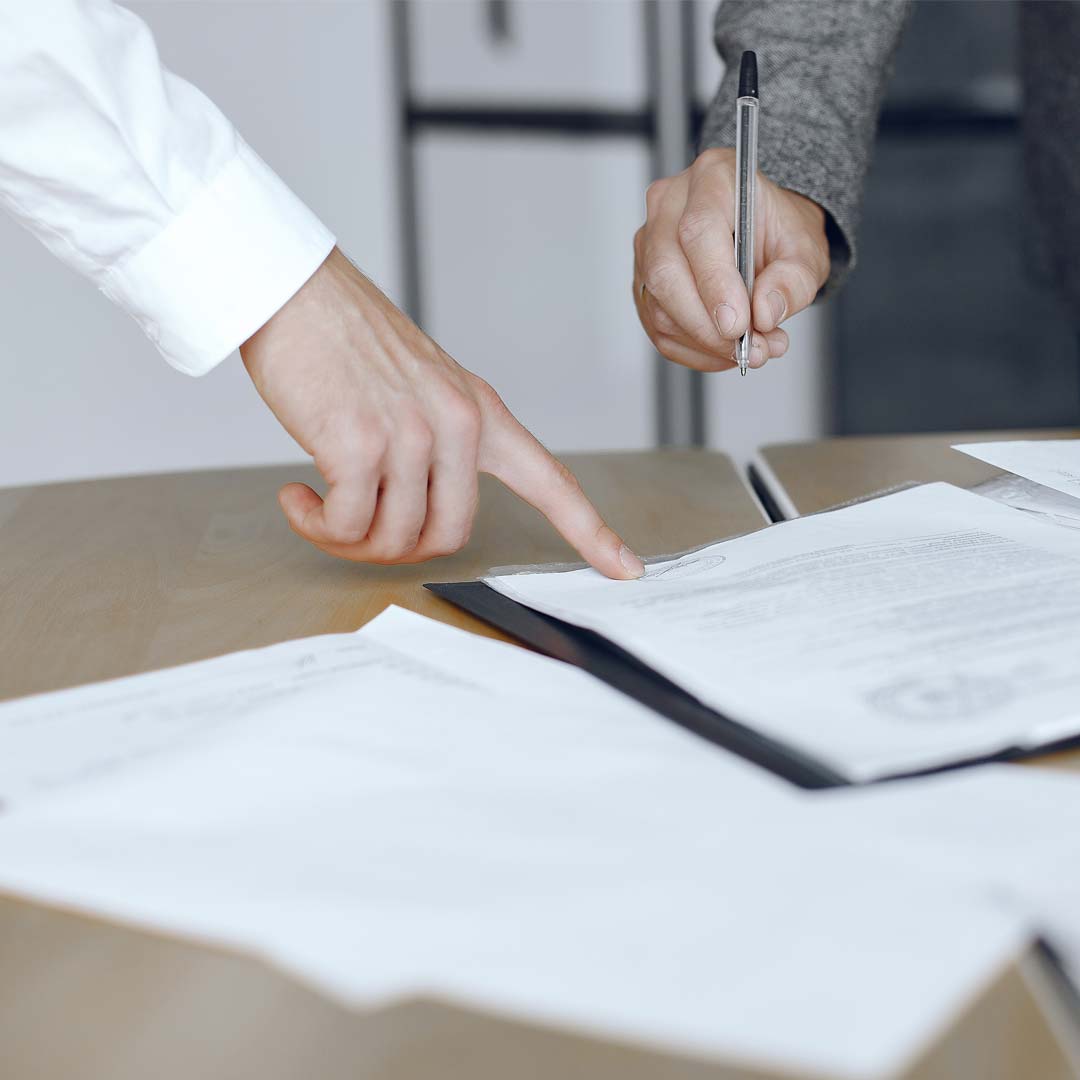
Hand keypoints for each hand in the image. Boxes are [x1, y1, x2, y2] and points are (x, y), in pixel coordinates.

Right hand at [240, 248, 643, 577]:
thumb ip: (441, 446)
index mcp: (481, 413)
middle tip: (355, 527)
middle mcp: (459, 424)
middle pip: (450, 537)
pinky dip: (318, 525)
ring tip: (318, 505)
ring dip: (347, 538)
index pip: (551, 481)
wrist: (294, 291)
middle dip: (397, 549)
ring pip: (395, 539)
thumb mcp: (422, 387)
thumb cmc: (347, 343)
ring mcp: (413, 434)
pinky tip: (297, 497)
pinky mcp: (360, 443)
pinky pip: (347, 525)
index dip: (591, 532)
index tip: (627, 568)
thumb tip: (418, 519)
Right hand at [633, 147, 828, 371]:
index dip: (715, 284)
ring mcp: (648, 244)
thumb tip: (764, 312)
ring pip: (658, 306)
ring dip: (704, 343)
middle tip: (747, 349)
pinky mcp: (643, 281)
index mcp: (713, 178)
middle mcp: (669, 205)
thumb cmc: (779, 232)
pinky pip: (657, 327)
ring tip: (750, 350)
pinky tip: (724, 350)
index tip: (738, 325)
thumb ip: (793, 280)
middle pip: (666, 271)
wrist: (763, 235)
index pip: (698, 232)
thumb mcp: (806, 250)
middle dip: (706, 325)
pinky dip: (693, 350)